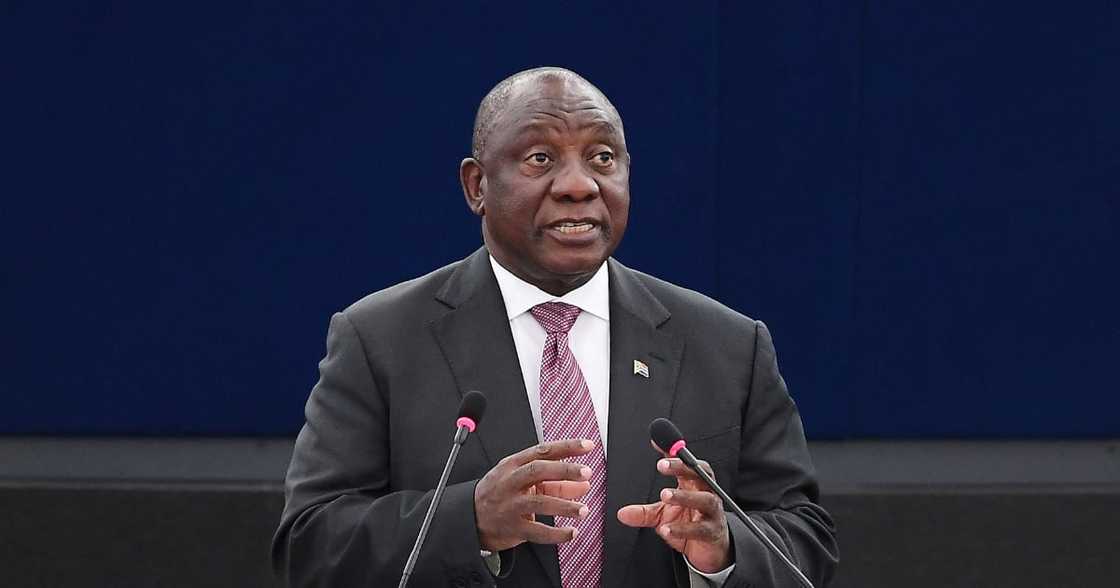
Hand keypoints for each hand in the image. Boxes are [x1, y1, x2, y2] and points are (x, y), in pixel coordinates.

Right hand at [474, 438, 594, 551]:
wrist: (471, 517)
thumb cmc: (500, 493)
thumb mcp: (522, 480)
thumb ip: (554, 482)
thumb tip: (583, 483)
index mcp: (513, 465)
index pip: (542, 451)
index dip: (566, 447)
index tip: (587, 445)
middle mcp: (511, 482)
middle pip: (538, 470)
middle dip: (564, 470)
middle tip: (586, 473)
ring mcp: (510, 505)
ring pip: (539, 502)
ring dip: (564, 506)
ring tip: (583, 509)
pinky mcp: (512, 527)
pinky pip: (537, 531)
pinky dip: (556, 534)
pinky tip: (571, 532)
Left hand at [616, 449, 730, 572]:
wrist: (709, 548)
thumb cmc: (689, 522)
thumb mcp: (662, 514)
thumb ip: (643, 511)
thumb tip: (621, 513)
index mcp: (694, 485)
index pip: (687, 463)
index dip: (675, 453)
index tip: (657, 443)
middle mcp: (706, 494)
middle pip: (700, 474)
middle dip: (682, 468)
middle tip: (662, 465)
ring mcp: (712, 513)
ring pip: (704, 500)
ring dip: (684, 496)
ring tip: (665, 495)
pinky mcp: (712, 533)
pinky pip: (700, 529)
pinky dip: (683, 529)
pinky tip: (666, 529)